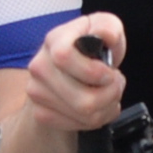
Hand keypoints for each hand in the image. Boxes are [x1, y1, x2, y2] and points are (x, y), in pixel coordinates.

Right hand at [25, 14, 130, 132]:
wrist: (70, 70)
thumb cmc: (90, 47)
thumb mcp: (104, 27)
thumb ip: (108, 27)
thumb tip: (105, 35)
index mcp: (54, 40)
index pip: (64, 58)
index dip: (93, 72)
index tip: (108, 72)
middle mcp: (40, 66)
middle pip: (82, 100)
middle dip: (111, 94)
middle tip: (115, 83)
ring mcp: (37, 92)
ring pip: (85, 116)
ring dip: (107, 107)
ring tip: (108, 93)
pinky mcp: (41, 113)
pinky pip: (78, 126)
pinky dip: (97, 118)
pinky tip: (97, 105)